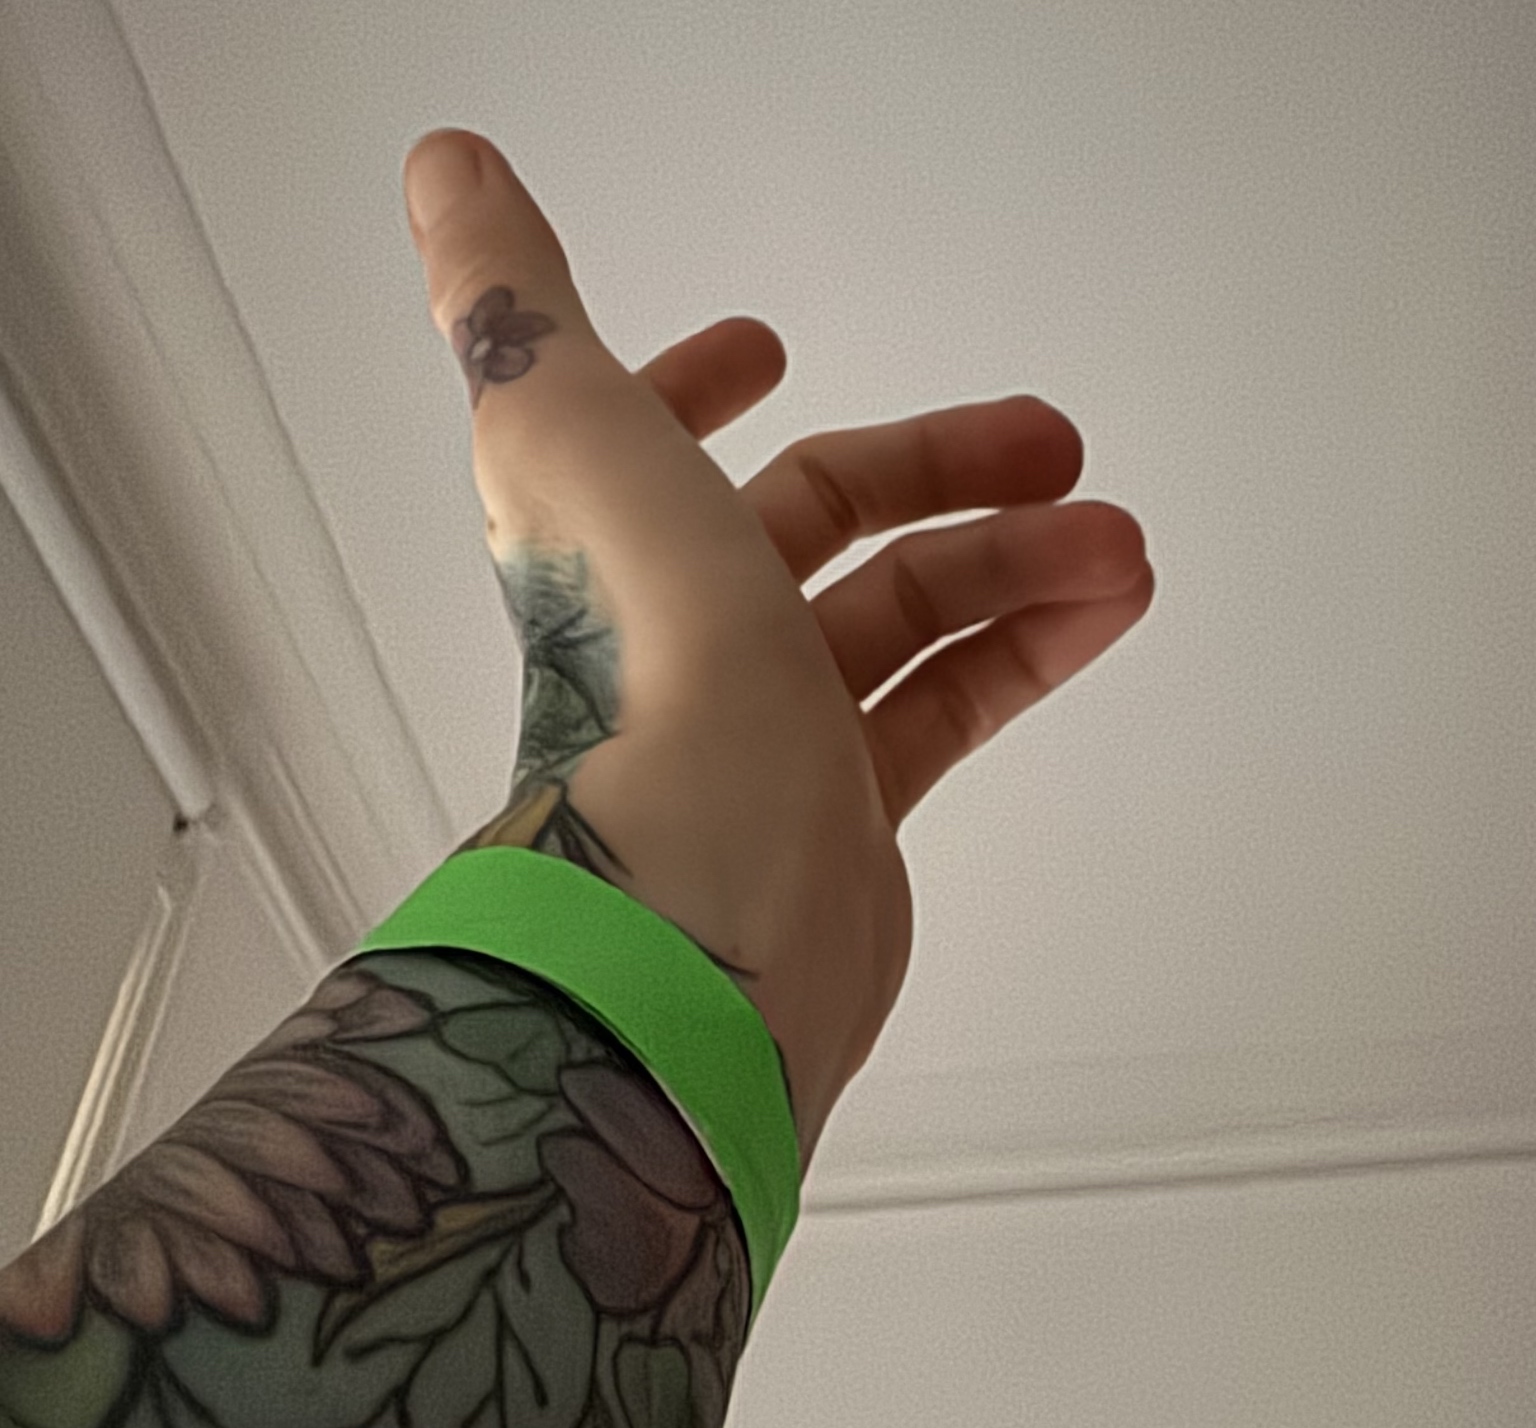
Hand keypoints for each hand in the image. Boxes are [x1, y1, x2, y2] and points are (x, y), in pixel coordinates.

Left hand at [404, 129, 1154, 1170]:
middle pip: (821, 529)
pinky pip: (942, 712)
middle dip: (939, 471)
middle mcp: (682, 642)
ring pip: (903, 621)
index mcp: (617, 550)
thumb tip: (447, 172)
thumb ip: (514, 308)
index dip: (692, 389)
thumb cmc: (652, 689)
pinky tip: (1096, 616)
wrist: (711, 926)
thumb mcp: (577, 440)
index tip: (764, 347)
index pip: (648, 448)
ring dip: (1015, 564)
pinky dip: (1024, 653)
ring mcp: (763, 734)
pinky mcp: (841, 818)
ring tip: (1116, 547)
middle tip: (1052, 448)